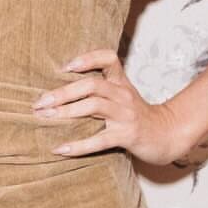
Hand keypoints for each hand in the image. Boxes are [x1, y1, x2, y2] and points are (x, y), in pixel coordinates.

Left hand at [32, 46, 189, 166]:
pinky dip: (78, 145)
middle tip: (40, 103)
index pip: (108, 58)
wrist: (168, 135)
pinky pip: (99, 140)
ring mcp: (126, 115)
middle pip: (92, 85)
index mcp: (121, 83)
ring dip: (66, 112)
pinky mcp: (127, 136)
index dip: (88, 59)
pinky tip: (60, 148)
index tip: (65, 67)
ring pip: (93, 107)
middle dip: (63, 93)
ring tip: (44, 118)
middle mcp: (123, 95)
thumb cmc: (138, 116)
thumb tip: (61, 91)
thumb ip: (101, 89)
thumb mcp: (123, 96)